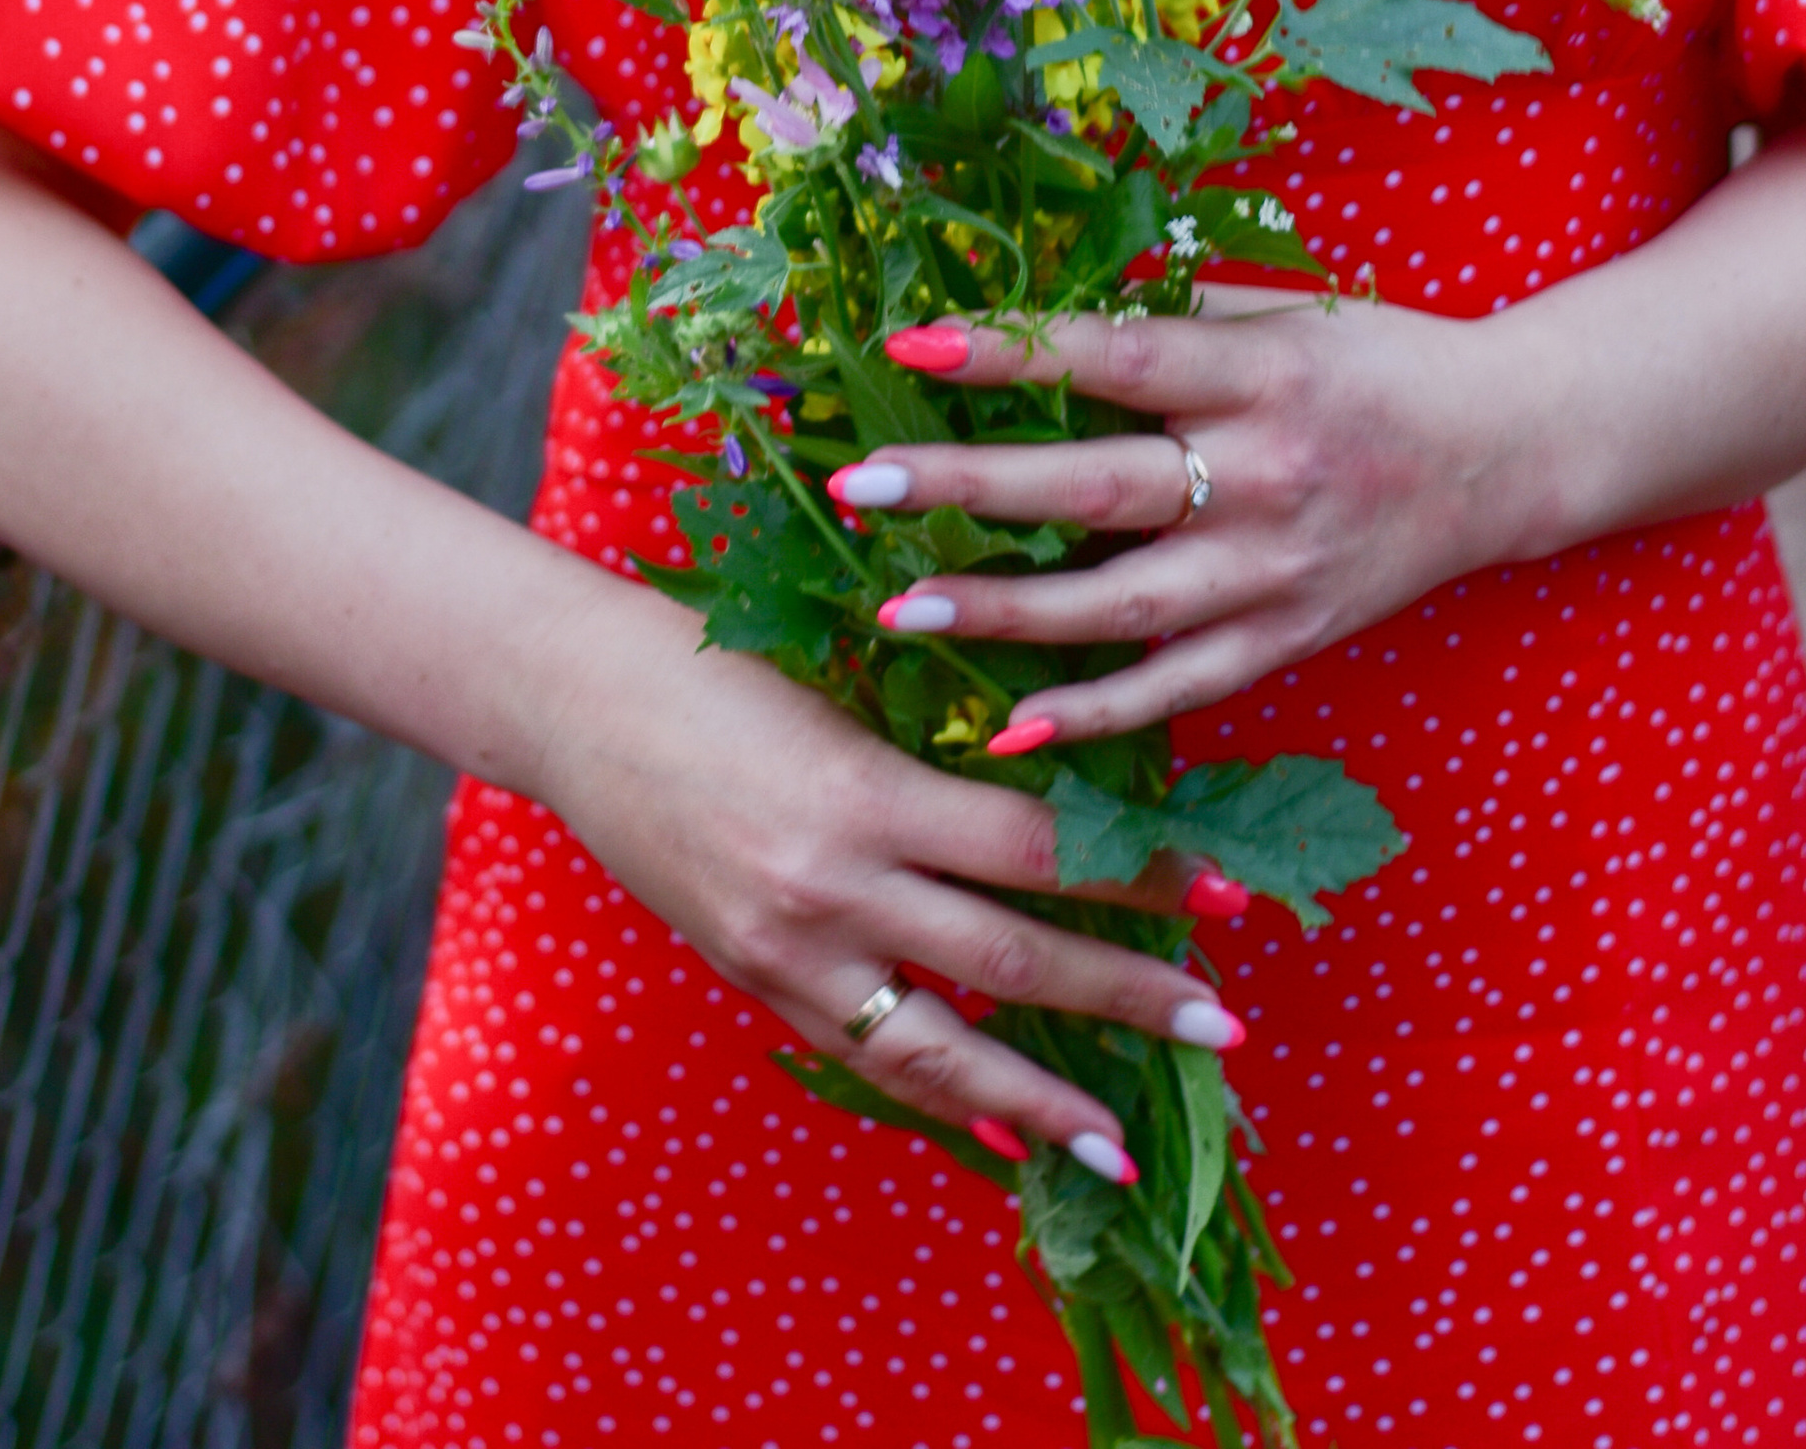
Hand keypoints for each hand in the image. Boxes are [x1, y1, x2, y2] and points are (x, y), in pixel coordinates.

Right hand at [522, 573, 1246, 1170]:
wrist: (580, 702)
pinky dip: (947, 1100)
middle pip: (1012, 956)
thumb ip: (942, 755)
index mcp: (865, 792)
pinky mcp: (758, 985)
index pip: (1036, 848)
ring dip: (1045, 1097)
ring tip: (1125, 1145)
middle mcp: (832, 889)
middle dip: (1127, 997)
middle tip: (1223, 1029)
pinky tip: (1009, 1132)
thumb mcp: (846, 689)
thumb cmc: (721, 661)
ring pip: (943, 1046)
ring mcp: (790, 952)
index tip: (1225, 892)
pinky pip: (871, 1060)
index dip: (1138, 872)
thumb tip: (1068, 806)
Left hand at [831, 289, 1533, 747]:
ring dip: (1006, 610)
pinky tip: (1007, 726)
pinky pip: (1179, 688)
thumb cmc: (1375, 360)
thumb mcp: (1281, 312)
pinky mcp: (1291, 638)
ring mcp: (1276, 569)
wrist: (1505, 450)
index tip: (912, 345)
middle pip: (1097, 486)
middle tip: (864, 486)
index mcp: (1260, 373)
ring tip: (902, 609)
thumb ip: (1169, 320)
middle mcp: (1265, 474)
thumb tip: (1037, 318)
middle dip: (972, 488)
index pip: (1117, 360)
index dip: (1015, 354)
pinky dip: (1096, 715)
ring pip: (1123, 603)